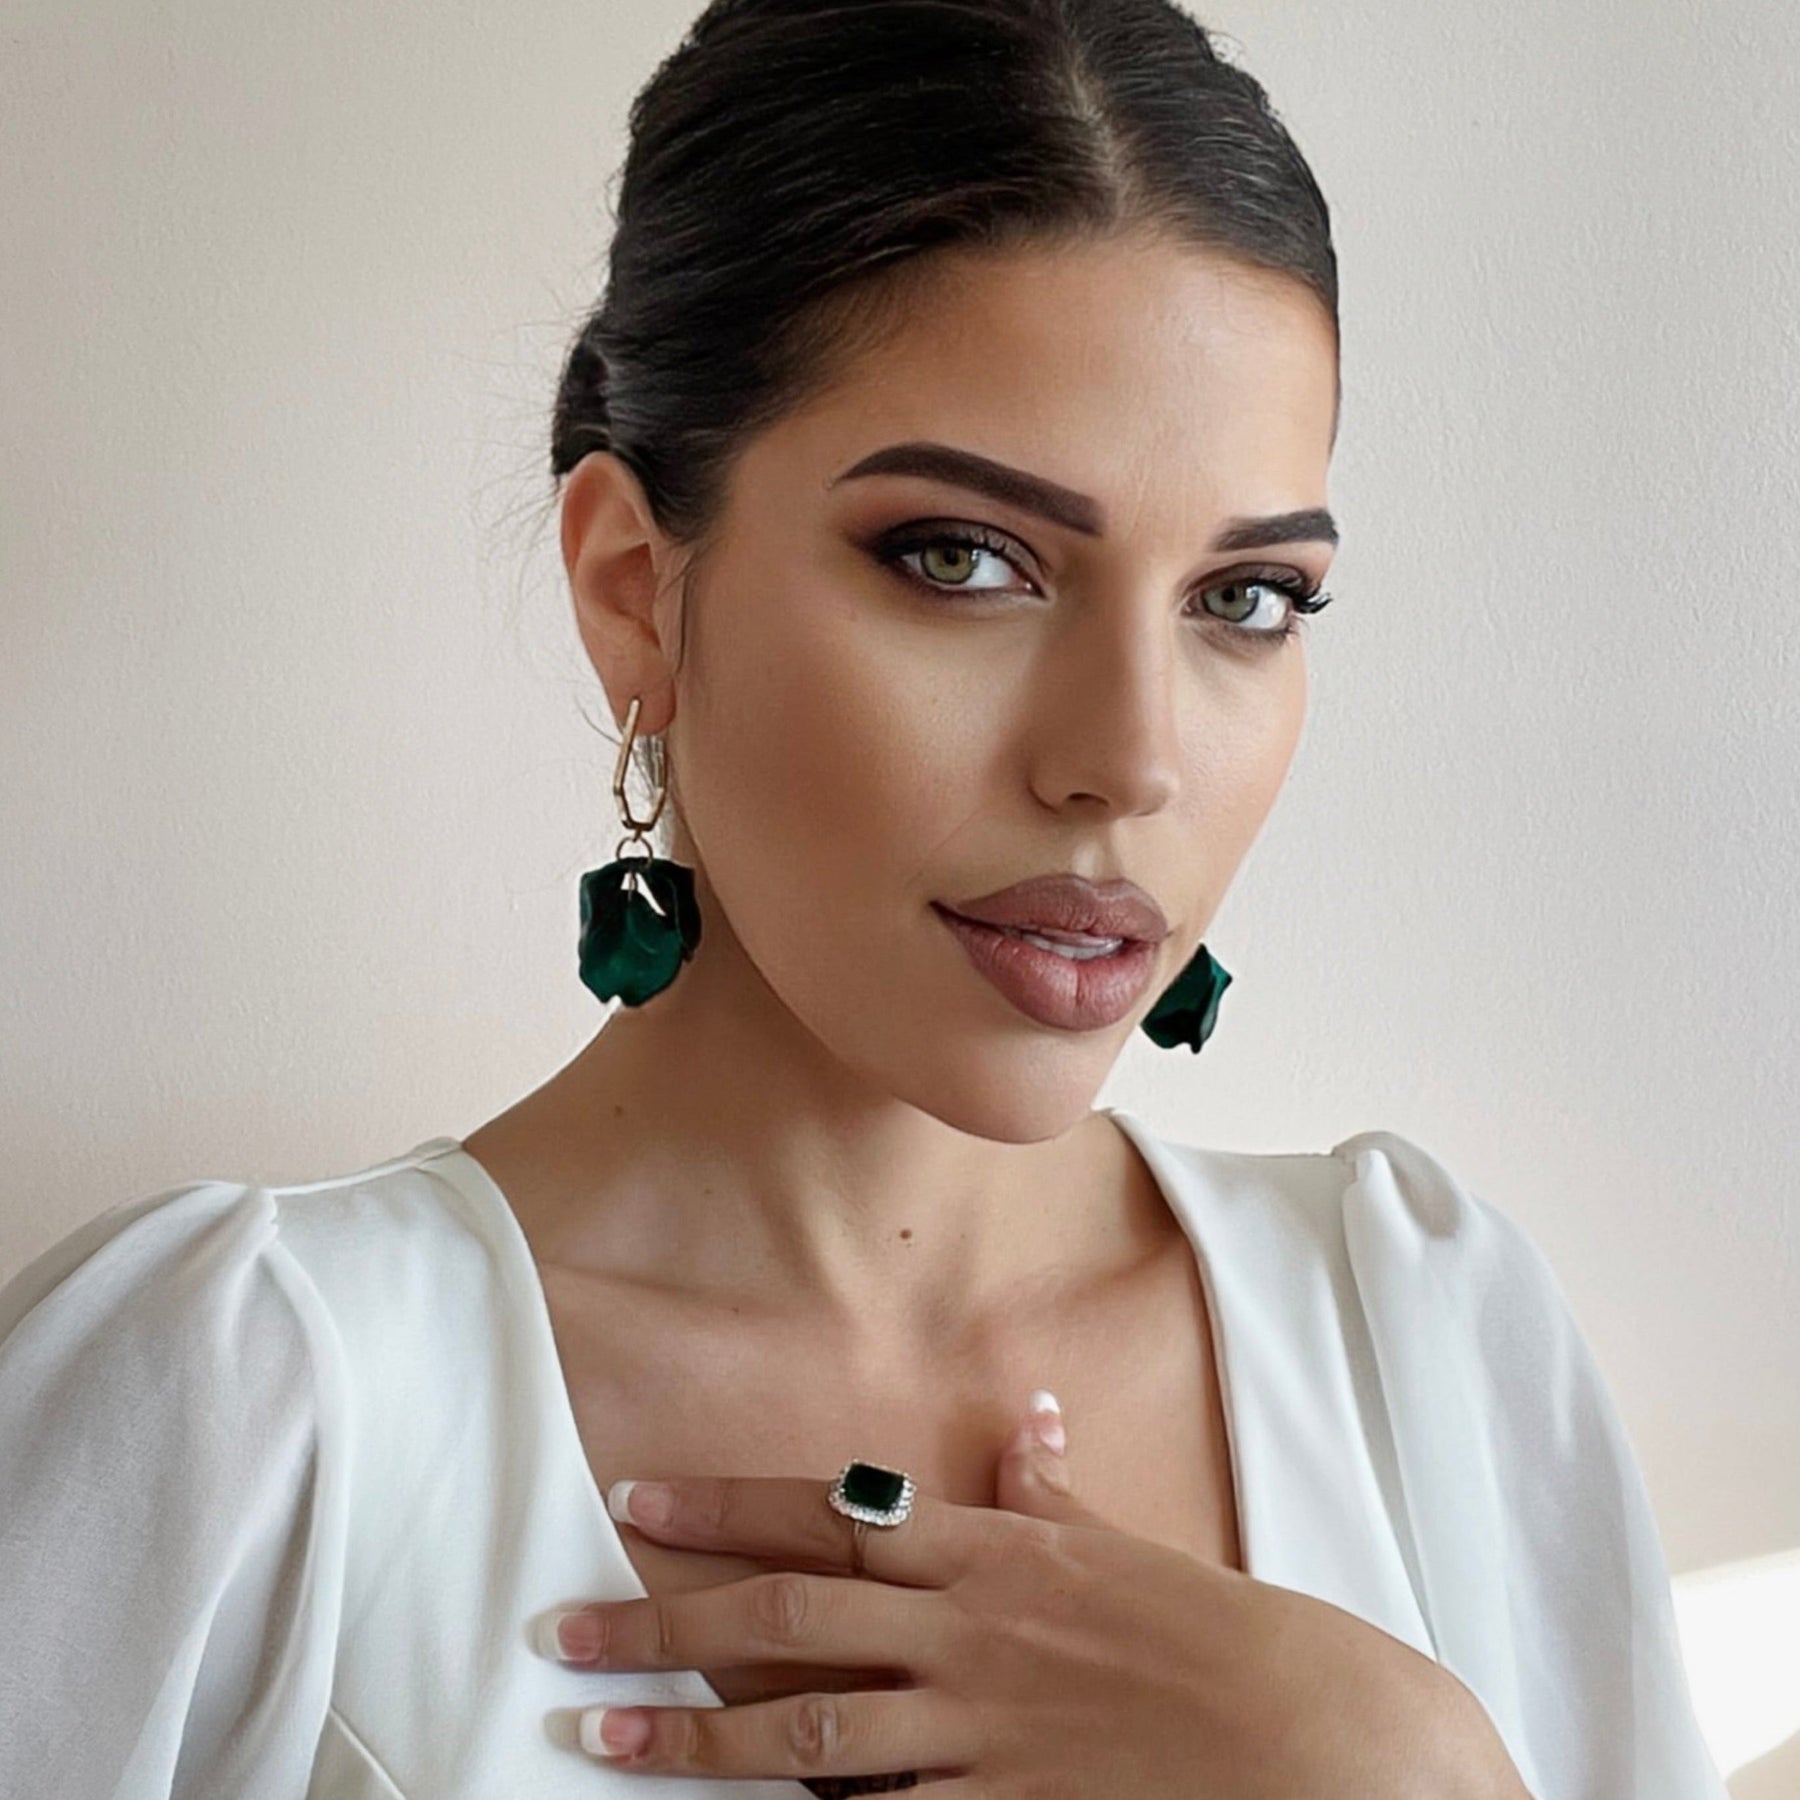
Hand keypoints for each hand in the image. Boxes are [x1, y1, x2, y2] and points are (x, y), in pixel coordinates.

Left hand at [536, 1395, 1528, 1795]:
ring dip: (694, 1736)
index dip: (722, 1505)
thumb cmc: (1223, 1639)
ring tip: (602, 1736)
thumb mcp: (1127, 1550)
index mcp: (994, 1551)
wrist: (1322, 1745)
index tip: (634, 1498)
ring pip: (804, 1732)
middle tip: (563, 1630)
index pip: (829, 1514)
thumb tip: (1025, 1414)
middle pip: (787, 1618)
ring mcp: (980, 1734)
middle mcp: (969, 1633)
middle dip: (665, 1621)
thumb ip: (1053, 1491)